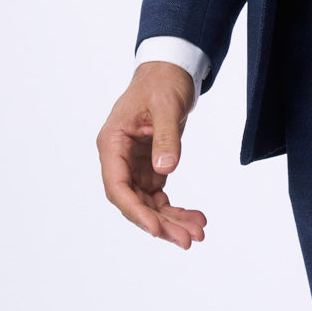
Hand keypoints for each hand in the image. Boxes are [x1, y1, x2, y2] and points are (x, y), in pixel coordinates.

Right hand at [96, 61, 207, 248]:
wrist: (171, 70)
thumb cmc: (163, 81)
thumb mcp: (166, 105)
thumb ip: (165, 137)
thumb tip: (166, 169)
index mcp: (112, 142)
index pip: (117, 186)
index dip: (135, 211)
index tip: (156, 229)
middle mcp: (119, 158)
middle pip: (134, 201)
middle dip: (160, 223)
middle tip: (188, 240)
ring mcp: (134, 165)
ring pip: (148, 203)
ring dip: (171, 221)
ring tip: (198, 233)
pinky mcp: (150, 167)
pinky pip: (160, 196)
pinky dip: (176, 209)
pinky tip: (196, 219)